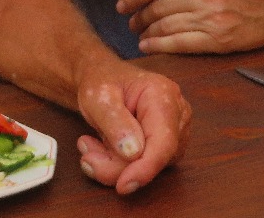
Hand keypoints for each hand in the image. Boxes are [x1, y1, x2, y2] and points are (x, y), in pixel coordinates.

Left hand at [73, 61, 189, 194]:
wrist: (102, 79)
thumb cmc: (102, 81)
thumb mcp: (98, 96)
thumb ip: (114, 121)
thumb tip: (134, 153)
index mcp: (163, 95)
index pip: (164, 141)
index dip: (145, 168)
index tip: (122, 186)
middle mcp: (177, 115)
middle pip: (156, 158)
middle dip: (118, 165)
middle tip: (86, 155)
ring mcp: (175, 132)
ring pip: (148, 167)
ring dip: (114, 165)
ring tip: (90, 144)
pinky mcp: (165, 147)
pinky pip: (143, 168)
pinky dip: (118, 165)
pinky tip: (102, 148)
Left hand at [117, 0, 263, 53]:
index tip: (122, 4)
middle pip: (157, 7)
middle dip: (138, 16)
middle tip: (130, 21)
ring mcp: (212, 19)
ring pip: (165, 26)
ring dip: (146, 32)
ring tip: (138, 34)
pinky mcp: (219, 41)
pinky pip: (179, 44)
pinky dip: (159, 46)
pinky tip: (148, 46)